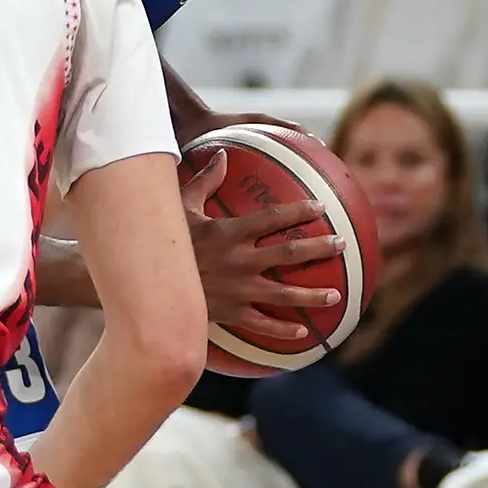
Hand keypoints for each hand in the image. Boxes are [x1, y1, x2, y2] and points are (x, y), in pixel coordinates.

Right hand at [180, 149, 341, 344]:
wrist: (147, 285)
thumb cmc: (163, 243)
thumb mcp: (179, 207)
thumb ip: (204, 181)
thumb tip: (222, 154)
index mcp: (229, 233)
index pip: (272, 218)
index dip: (299, 211)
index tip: (320, 207)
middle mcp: (239, 261)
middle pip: (288, 254)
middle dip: (318, 248)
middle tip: (340, 244)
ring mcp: (237, 290)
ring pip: (283, 294)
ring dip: (312, 295)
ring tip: (336, 295)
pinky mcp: (229, 313)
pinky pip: (261, 324)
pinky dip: (282, 330)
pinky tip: (301, 333)